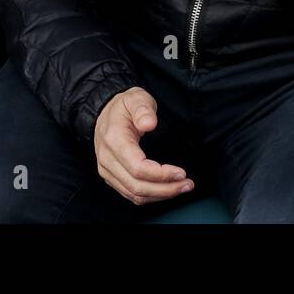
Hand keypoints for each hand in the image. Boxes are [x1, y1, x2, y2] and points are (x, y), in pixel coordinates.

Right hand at [93, 87, 193, 204]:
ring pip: (134, 194)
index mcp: (114, 140)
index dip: (161, 174)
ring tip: (181, 188)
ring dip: (160, 195)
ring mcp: (106, 170)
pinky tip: (166, 189)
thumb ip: (143, 109)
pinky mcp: (110, 176)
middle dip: (165, 189)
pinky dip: (151, 196)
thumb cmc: (124, 106)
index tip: (181, 173)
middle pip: (137, 186)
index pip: (137, 167)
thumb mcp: (136, 98)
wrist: (105, 111)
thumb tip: (150, 123)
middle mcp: (107, 159)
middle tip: (187, 184)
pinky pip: (130, 194)